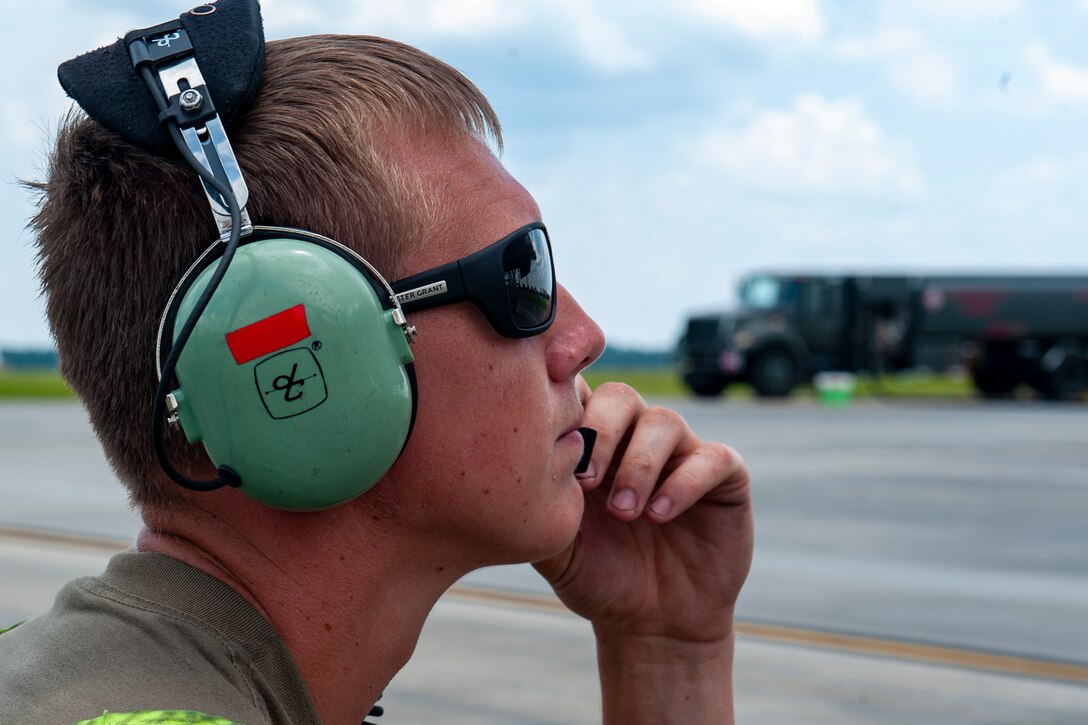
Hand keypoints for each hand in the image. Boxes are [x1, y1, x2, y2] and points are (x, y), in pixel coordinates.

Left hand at [534, 378, 752, 644]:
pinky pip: (712, 457)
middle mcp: (636, 438)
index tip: (546, 410)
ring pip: (664, 422)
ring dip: (640, 464)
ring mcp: (681, 453)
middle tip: (587, 481)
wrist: (652, 622)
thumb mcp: (555, 546)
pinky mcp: (723, 477)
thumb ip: (536, 504)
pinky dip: (684, 482)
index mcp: (592, 443)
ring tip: (623, 512)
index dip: (565, 388)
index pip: (579, 393)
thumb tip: (506, 466)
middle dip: (601, 431)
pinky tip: (660, 516)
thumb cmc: (597, 577)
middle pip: (621, 396)